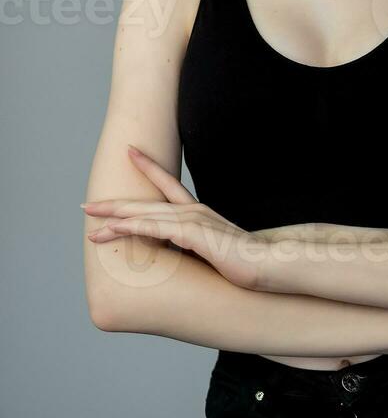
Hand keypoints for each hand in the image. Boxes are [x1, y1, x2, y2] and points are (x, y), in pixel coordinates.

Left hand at [82, 146, 267, 289]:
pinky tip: (112, 228)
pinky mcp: (191, 234)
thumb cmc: (248, 262)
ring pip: (144, 214)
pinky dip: (131, 226)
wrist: (269, 264)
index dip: (148, 167)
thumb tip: (194, 254)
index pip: (168, 184)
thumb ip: (204, 247)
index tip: (131, 152)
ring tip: (89, 217)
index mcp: (200, 213)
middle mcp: (193, 211)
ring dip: (114, 216)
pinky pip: (154, 229)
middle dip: (115, 203)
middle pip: (146, 201)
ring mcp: (192, 220)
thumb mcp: (220, 251)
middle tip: (88, 203)